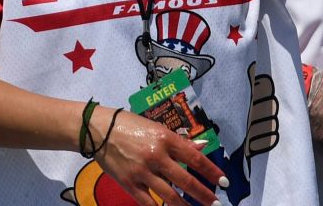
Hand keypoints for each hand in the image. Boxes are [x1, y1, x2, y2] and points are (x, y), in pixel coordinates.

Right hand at [93, 108, 226, 205]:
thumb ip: (179, 140)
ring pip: (170, 196)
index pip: (195, 159)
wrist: (98, 130)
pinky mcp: (130, 184)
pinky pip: (149, 202)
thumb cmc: (129, 125)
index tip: (224, 182)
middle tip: (215, 203)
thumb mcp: (156, 127)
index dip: (212, 172)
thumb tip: (201, 147)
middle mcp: (156, 156)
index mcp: (165, 139)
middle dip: (204, 195)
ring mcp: (142, 172)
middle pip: (186, 181)